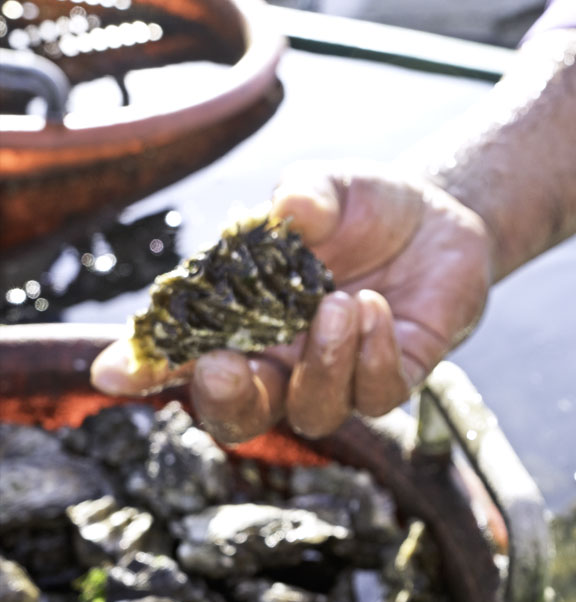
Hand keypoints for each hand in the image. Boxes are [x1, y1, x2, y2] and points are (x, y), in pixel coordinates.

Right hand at [91, 163, 492, 442]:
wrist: (435, 214)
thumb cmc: (364, 206)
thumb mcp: (328, 187)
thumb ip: (305, 195)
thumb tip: (287, 208)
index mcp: (248, 317)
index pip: (188, 354)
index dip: (149, 369)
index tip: (115, 370)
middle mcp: (289, 356)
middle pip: (243, 414)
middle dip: (226, 400)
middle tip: (223, 363)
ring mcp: (342, 371)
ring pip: (314, 411)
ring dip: (321, 364)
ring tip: (338, 302)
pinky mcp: (397, 372)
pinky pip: (379, 393)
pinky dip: (372, 355)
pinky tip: (376, 307)